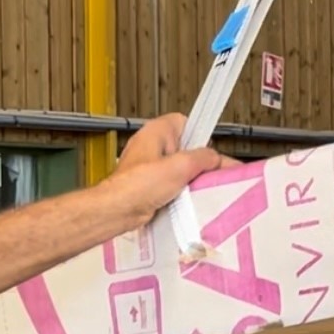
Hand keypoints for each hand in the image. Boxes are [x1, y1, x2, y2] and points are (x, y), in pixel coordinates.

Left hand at [100, 114, 236, 228]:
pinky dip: (182, 190)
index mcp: (156, 131)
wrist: (117, 211)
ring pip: (182, 167)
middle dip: (199, 162)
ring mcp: (151, 165)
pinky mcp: (151, 183)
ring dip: (191, 179)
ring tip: (196, 188)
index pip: (187, 123)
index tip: (212, 149)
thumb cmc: (136, 186)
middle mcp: (152, 146)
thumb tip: (216, 159)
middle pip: (187, 148)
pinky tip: (186, 198)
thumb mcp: (181, 166)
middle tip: (208, 172)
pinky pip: (175, 182)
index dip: (201, 135)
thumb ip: (204, 157)